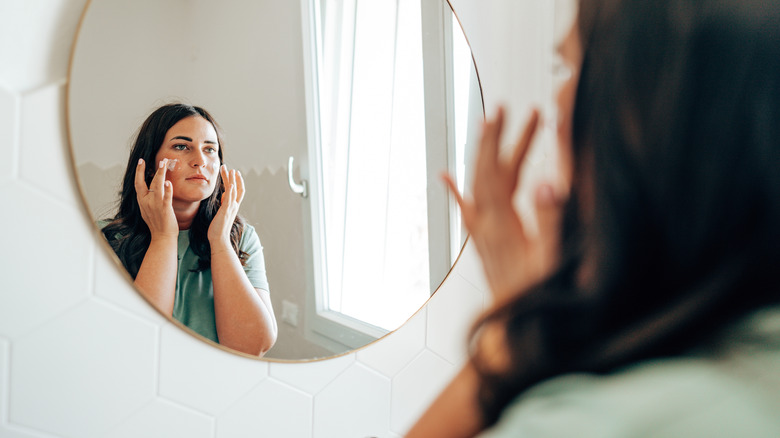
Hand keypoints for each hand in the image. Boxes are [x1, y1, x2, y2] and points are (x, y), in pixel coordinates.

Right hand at [134, 158, 177, 238]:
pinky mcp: (164, 209)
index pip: (138, 183)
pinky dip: (167, 190)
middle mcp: (146, 202)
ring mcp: (155, 205)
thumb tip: (147, 189)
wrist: (162, 237)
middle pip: (145, 182)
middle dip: (148, 170)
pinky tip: (168, 182)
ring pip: (156, 186)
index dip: (139, 171)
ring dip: (160, 173)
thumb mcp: (147, 210)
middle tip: (156, 159)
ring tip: (164, 163)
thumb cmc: (156, 224)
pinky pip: (166, 198)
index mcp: (142, 201)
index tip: (141, 161)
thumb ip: (147, 199)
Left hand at [208, 165, 244, 247]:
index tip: (231, 171)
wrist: (219, 239)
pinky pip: (230, 199)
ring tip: (232, 171)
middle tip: (230, 167)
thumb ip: (224, 203)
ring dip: (234, 180)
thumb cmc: (218, 228)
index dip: (235, 180)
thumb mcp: (221, 212)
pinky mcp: (226, 211)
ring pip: (235, 191)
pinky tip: (230, 184)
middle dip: (234, 177)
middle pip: (237, 188)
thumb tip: (224, 195)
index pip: (236, 190)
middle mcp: (234, 206)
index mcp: (232, 206)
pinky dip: (231, 191)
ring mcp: (231, 208)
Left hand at [443, 107, 564, 302]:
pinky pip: (466, 209)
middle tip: (502, 109)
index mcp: (504, 224)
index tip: (515, 113)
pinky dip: (456, 189)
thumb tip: (549, 181)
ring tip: (489, 130)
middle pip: (485, 172)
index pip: (499, 171)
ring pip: (478, 186)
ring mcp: (482, 235)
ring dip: (484, 156)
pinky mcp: (483, 244)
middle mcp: (486, 226)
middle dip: (493, 139)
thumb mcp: (552, 259)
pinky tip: (447, 177)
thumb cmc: (536, 299)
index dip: (506, 140)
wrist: (511, 333)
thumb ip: (550, 221)